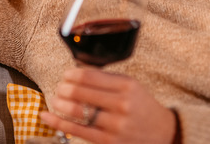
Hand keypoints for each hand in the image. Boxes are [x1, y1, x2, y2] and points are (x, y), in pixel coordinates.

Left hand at [41, 68, 176, 143]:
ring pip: (78, 111)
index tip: (66, 75)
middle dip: (64, 88)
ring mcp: (114, 124)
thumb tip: (77, 72)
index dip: (72, 74)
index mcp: (126, 85)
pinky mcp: (108, 141)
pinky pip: (77, 130)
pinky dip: (58, 122)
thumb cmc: (142, 106)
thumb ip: (108, 79)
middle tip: (59, 87)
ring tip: (55, 99)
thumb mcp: (131, 86)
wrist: (163, 133)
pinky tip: (47, 116)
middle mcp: (121, 104)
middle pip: (81, 92)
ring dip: (60, 104)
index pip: (90, 76)